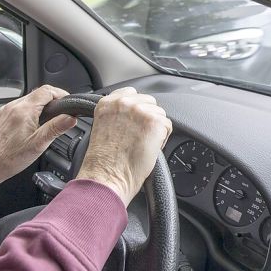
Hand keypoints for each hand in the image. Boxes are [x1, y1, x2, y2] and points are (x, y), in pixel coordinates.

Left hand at [0, 85, 76, 213]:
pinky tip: (31, 125)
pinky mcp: (1, 116)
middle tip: (61, 113)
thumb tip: (71, 118)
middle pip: (38, 94)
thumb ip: (56, 128)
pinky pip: (19, 107)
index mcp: (24, 111)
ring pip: (28, 100)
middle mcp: (13, 107)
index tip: (67, 103)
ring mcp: (5, 111)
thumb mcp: (39, 144)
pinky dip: (29, 112)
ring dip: (40, 106)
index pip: (46, 90)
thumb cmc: (10, 158)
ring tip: (47, 121)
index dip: (60, 94)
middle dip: (52, 101)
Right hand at [77, 87, 171, 206]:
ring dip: (155, 129)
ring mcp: (139, 111)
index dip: (136, 109)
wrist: (107, 177)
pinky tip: (148, 149)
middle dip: (147, 118)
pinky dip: (162, 139)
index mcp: (107, 103)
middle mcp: (123, 103)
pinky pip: (167, 126)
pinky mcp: (154, 122)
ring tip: (141, 145)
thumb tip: (132, 115)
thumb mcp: (103, 128)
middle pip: (149, 102)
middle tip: (138, 137)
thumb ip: (116, 115)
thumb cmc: (103, 162)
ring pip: (159, 114)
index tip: (134, 121)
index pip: (131, 93)